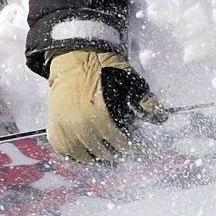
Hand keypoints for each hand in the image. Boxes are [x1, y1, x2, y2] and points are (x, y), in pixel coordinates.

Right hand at [46, 49, 166, 162]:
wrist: (74, 56)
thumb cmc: (102, 67)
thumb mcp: (127, 77)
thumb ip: (144, 99)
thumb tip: (161, 117)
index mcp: (96, 111)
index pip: (116, 140)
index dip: (128, 147)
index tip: (135, 150)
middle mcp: (77, 123)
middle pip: (100, 151)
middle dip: (114, 154)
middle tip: (123, 154)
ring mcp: (62, 127)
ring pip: (82, 156)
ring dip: (96, 158)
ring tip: (107, 157)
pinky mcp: (53, 127)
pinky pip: (65, 152)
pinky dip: (76, 156)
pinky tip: (88, 153)